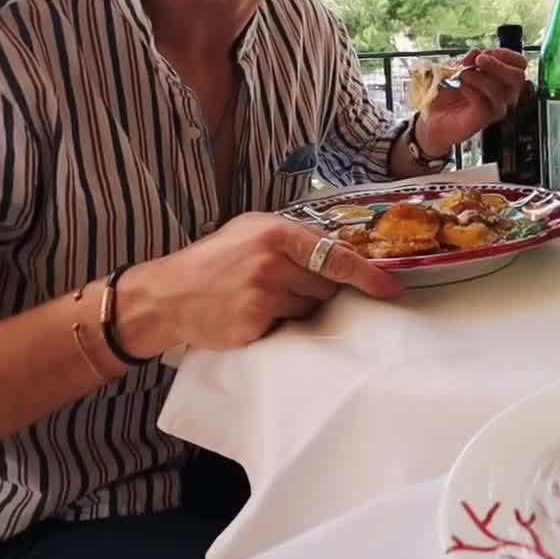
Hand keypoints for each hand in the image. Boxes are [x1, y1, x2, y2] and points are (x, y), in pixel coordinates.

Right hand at [115, 213, 401, 354]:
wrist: (167, 295)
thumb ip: (294, 237)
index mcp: (276, 233)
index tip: (391, 288)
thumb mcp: (250, 230)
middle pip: (326, 286)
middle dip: (317, 289)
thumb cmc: (213, 261)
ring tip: (264, 298)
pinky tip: (256, 315)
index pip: (335, 256)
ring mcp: (264, 295)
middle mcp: (272, 262)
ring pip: (310, 309)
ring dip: (298, 307)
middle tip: (285, 286)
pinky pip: (289, 328)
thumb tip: (342, 251)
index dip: (367, 275)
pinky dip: (280, 324)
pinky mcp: (255, 324)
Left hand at [415, 47, 528, 156]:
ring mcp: (495, 108)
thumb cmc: (448, 91)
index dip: (505, 54)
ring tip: (462, 75)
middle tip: (478, 61)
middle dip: (498, 65)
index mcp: (502, 78)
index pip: (520, 63)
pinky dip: (471, 91)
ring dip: (479, 78)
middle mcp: (504, 94)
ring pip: (500, 90)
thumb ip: (470, 59)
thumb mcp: (458, 67)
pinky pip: (484, 104)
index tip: (485, 53)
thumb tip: (477, 54)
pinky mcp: (483, 119)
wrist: (431, 116)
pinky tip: (461, 87)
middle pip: (518, 77)